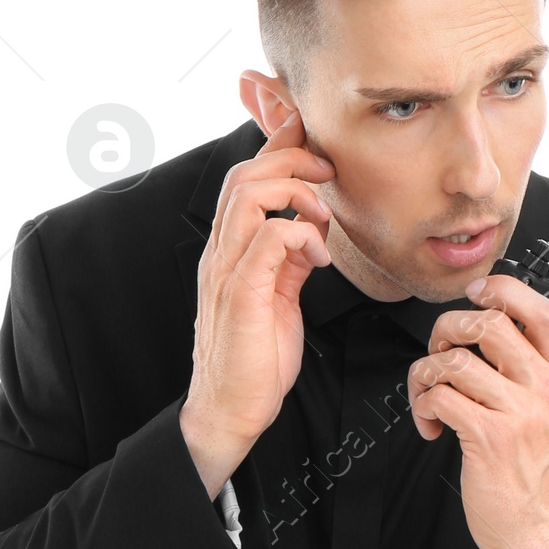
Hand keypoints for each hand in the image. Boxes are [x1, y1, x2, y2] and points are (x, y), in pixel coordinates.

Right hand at [180, 108, 333, 497]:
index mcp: (230, 250)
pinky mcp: (240, 293)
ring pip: (249, 194)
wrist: (231, 411)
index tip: (311, 137)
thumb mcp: (280, 299)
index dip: (276, 146)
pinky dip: (300, 234)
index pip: (246, 179)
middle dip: (291, 158)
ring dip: (295, 191)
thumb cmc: (254, 361)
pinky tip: (319, 255)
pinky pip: (266, 237)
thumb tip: (310, 232)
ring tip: (323, 215)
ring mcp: (226, 270)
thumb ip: (289, 261)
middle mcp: (221, 252)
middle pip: (245, 174)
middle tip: (327, 173)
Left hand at [407, 275, 548, 548]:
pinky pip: (441, 397)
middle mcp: (544, 390)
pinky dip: (424, 406)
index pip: (542, 311)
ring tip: (430, 396)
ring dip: (426, 375)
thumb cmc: (532, 469)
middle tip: (439, 355)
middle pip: (488, 326)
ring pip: (456, 361)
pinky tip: (432, 423)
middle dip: (447, 331)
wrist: (530, 526)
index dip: (502, 290)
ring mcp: (518, 413)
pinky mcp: (488, 438)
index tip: (475, 295)